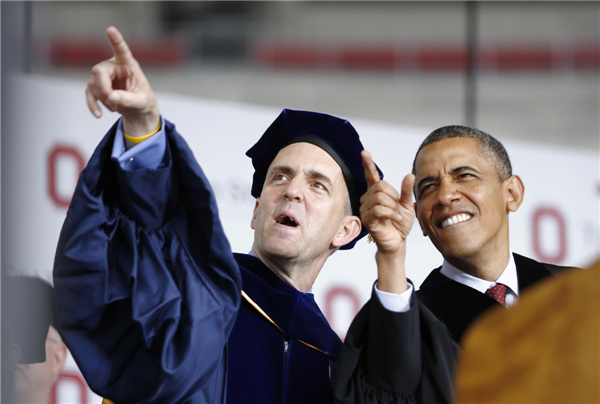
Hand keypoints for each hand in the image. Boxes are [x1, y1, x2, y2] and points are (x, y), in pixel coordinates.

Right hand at [85, 26, 158, 136]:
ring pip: (93, 84)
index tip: (110, 29)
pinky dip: (92, 104)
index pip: (121, 50)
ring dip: (102, 98)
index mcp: (129, 64)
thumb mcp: (141, 102)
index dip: (116, 40)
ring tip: (115, 108)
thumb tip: (111, 97)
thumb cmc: (143, 101)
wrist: (138, 110)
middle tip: (112, 100)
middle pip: (99, 70)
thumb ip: (128, 99)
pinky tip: (99, 114)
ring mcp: (104, 76)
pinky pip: (89, 93)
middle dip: (103, 88)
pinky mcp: (98, 86)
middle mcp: (114, 66)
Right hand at [360, 150, 414, 293]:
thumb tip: (410, 175)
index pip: (371, 176)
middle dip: (393, 197)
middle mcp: (369, 198)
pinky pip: (378, 209)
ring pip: (379, 198)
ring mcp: (365, 209)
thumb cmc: (400, 223)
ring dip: (392, 207)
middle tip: (397, 208)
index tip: (364, 153)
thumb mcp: (408, 205)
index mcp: (378, 193)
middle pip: (380, 187)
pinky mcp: (366, 219)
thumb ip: (407, 190)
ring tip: (396, 215)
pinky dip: (390, 213)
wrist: (397, 241)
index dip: (368, 164)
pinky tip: (395, 218)